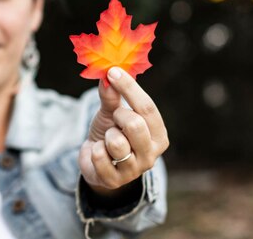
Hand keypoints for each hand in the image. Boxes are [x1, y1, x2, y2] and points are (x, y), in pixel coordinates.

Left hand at [78, 67, 168, 193]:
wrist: (95, 160)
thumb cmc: (111, 131)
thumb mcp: (111, 112)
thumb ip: (111, 96)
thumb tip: (108, 76)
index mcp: (158, 134)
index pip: (148, 108)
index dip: (129, 88)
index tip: (112, 72)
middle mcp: (152, 154)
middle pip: (136, 125)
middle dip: (118, 115)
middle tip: (114, 117)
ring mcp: (134, 170)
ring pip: (117, 142)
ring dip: (106, 135)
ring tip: (107, 139)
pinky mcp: (115, 181)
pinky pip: (100, 156)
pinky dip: (94, 150)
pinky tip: (99, 152)